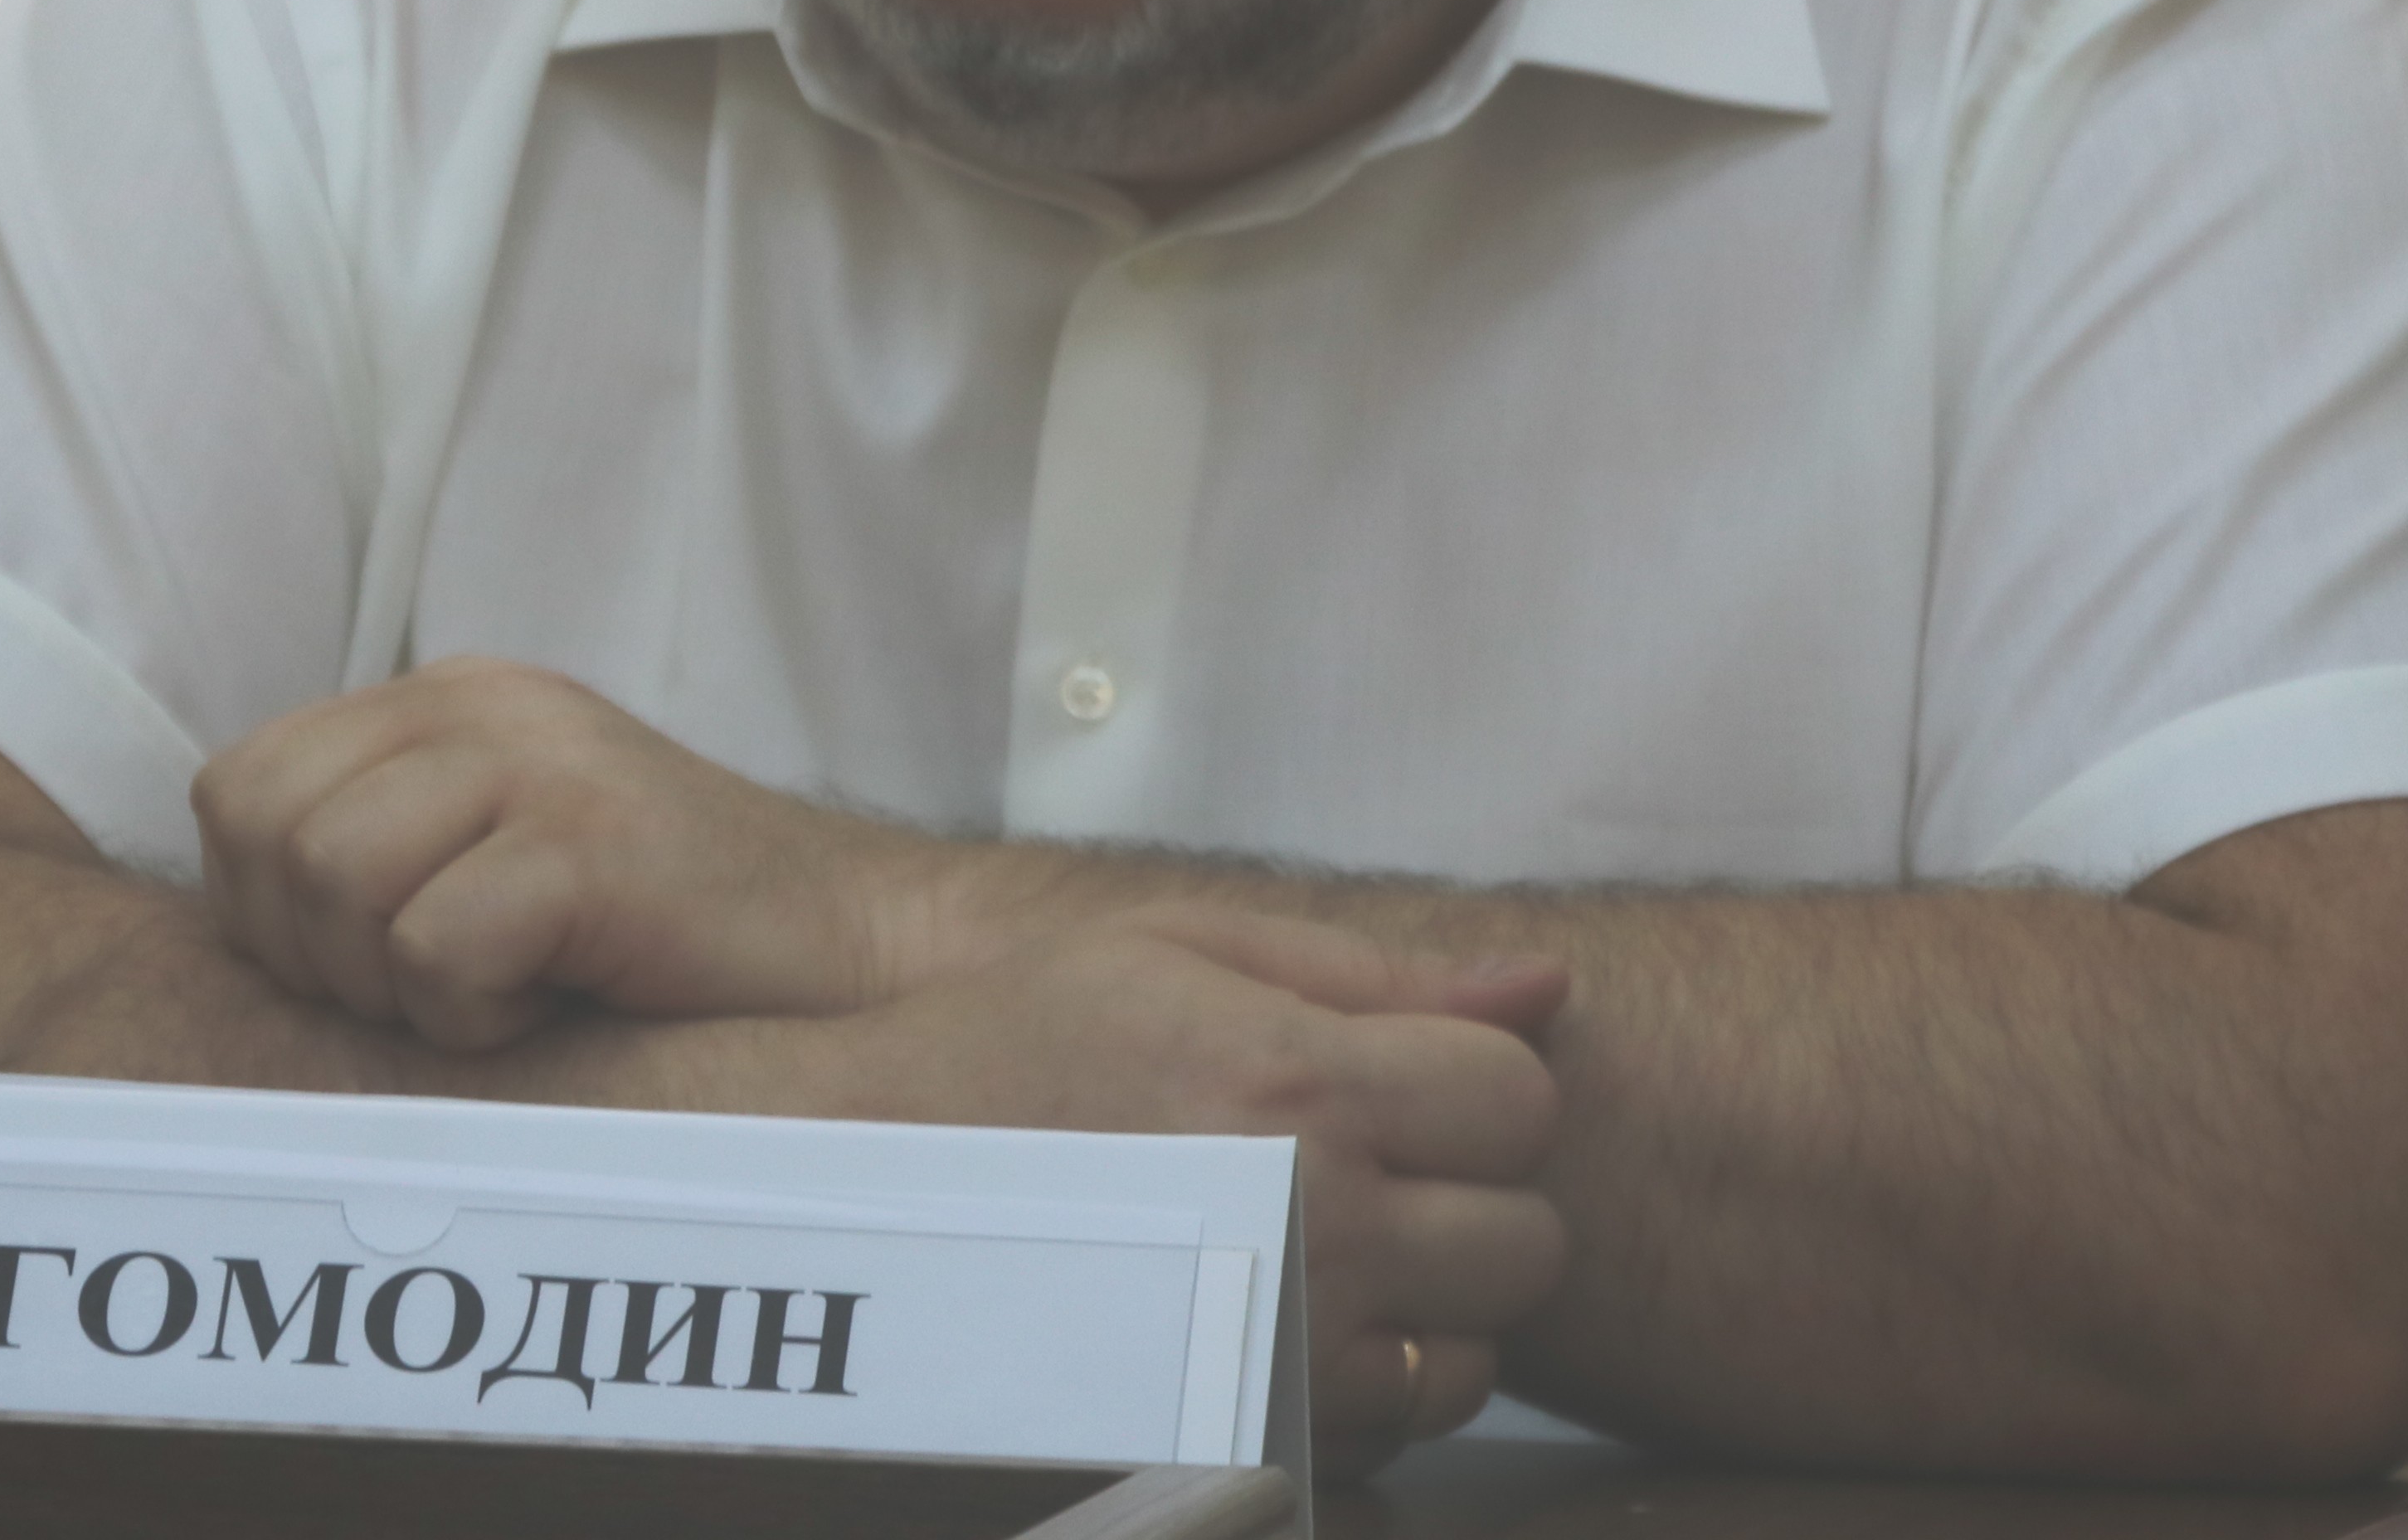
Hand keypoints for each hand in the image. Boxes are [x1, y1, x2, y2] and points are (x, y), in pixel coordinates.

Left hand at [191, 657, 963, 1048]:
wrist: (851, 952)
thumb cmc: (658, 944)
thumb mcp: (492, 858)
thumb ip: (375, 851)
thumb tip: (232, 927)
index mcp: (440, 701)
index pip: (236, 790)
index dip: (266, 908)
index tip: (373, 964)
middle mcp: (479, 705)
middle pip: (263, 833)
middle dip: (315, 953)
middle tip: (436, 987)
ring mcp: (540, 761)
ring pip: (331, 880)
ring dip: (396, 985)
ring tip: (503, 988)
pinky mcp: (592, 838)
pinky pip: (435, 947)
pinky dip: (477, 1016)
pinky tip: (558, 1001)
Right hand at [789, 903, 1571, 1482]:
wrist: (856, 1199)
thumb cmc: (1013, 1053)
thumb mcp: (1178, 952)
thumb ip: (1378, 976)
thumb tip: (1551, 987)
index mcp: (1310, 1089)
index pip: (1523, 1102)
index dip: (1468, 1088)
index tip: (1394, 1088)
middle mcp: (1319, 1236)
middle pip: (1529, 1248)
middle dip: (1464, 1207)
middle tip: (1356, 1177)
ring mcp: (1286, 1365)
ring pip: (1468, 1367)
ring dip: (1417, 1317)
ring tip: (1302, 1260)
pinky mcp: (1252, 1454)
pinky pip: (1389, 1450)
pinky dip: (1352, 1400)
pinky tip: (1264, 1336)